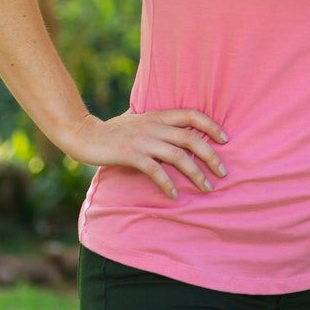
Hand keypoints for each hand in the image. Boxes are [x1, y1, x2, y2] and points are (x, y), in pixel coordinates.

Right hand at [58, 108, 228, 198]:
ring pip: (178, 156)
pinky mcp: (131, 155)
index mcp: (158, 115)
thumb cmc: (113, 130)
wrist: (84, 134)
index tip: (226, 139)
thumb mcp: (139, 119)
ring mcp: (143, 140)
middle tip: (224, 172)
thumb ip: (157, 122)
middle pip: (191, 138)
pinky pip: (155, 170)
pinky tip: (175, 194)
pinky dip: (168, 183)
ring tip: (207, 187)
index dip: (212, 125)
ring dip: (196, 173)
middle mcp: (154, 126)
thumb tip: (176, 127)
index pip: (192, 114)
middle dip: (211, 155)